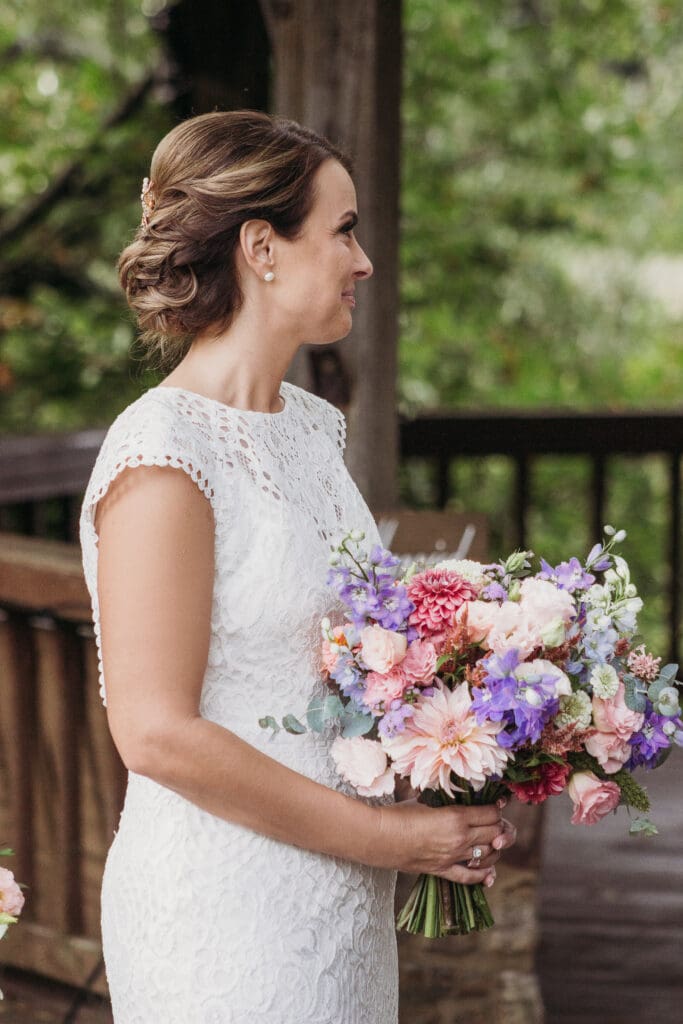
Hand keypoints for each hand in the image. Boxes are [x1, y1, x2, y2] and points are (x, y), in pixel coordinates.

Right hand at [377, 798, 516, 885]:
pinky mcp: (442, 871)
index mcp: (456, 817)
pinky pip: (470, 877)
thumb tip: (459, 794)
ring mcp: (453, 857)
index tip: (497, 803)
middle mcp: (460, 839)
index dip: (497, 807)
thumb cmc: (399, 813)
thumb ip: (447, 799)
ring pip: (488, 855)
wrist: (379, 837)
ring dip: (494, 847)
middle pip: (494, 833)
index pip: (491, 814)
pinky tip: (489, 872)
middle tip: (495, 820)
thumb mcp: (426, 799)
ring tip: (492, 840)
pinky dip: (483, 875)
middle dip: (499, 826)